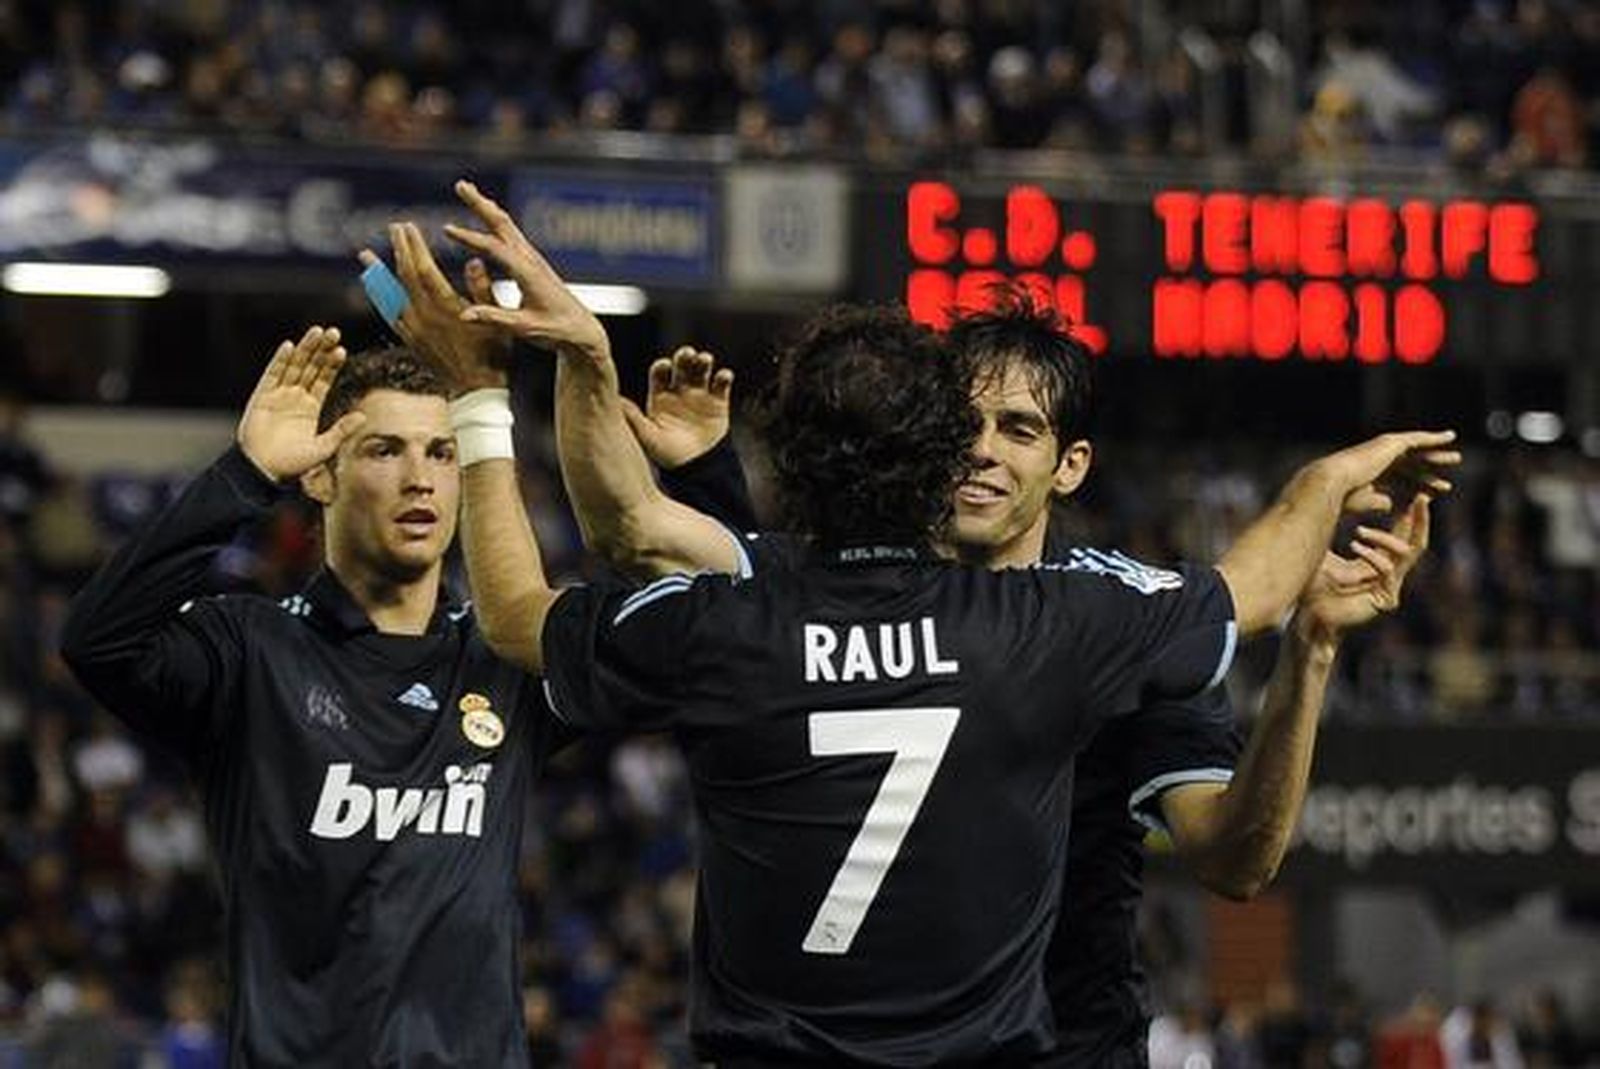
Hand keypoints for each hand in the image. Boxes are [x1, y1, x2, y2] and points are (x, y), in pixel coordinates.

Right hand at [237, 327, 365, 481]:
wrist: (264, 471)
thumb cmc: (293, 464)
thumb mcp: (324, 447)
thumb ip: (342, 430)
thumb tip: (363, 416)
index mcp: (312, 407)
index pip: (324, 379)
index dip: (332, 364)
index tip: (341, 350)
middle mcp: (296, 397)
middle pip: (311, 367)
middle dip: (321, 349)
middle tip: (333, 332)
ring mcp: (279, 395)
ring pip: (294, 366)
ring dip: (305, 348)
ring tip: (317, 332)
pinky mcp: (262, 397)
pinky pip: (272, 375)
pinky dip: (280, 360)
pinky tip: (290, 346)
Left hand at [362, 221, 510, 393]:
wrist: (476, 392)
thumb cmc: (493, 356)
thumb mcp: (498, 321)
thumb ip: (483, 289)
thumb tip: (472, 260)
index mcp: (446, 308)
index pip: (424, 269)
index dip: (414, 246)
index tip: (408, 226)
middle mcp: (425, 317)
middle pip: (405, 276)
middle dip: (398, 250)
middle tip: (393, 228)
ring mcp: (415, 330)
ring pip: (390, 295)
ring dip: (378, 273)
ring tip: (365, 256)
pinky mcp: (412, 342)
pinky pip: (390, 316)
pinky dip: (380, 299)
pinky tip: (374, 290)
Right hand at [442, 179, 609, 361]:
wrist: (582, 331)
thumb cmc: (556, 331)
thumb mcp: (523, 328)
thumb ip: (494, 318)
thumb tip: (463, 316)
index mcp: (528, 274)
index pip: (494, 249)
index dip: (469, 238)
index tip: (446, 229)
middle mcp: (531, 260)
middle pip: (503, 224)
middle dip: (480, 204)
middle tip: (460, 185)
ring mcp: (533, 259)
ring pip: (507, 225)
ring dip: (486, 207)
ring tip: (467, 190)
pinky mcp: (534, 263)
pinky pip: (512, 234)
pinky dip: (496, 220)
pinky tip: (489, 216)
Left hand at [622, 346, 733, 468]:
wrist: (697, 469)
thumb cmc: (668, 455)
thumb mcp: (647, 436)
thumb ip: (633, 418)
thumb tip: (614, 401)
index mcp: (660, 396)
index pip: (660, 372)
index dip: (662, 366)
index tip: (665, 366)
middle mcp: (679, 392)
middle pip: (681, 366)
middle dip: (684, 357)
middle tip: (687, 354)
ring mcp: (699, 395)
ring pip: (701, 370)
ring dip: (703, 360)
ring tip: (704, 359)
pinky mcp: (718, 402)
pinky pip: (721, 383)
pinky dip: (723, 376)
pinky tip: (723, 376)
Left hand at [1298, 493, 1430, 640]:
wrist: (1308, 620)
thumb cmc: (1313, 586)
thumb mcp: (1328, 550)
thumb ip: (1342, 529)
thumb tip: (1348, 497)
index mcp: (1381, 563)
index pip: (1404, 535)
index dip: (1409, 514)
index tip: (1411, 491)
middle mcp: (1391, 575)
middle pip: (1416, 542)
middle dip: (1418, 519)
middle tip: (1420, 497)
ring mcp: (1390, 588)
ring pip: (1405, 554)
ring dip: (1384, 537)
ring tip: (1358, 530)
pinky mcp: (1385, 600)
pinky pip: (1388, 570)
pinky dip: (1372, 555)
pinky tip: (1355, 545)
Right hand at [1315, 430, 1459, 513]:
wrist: (1333, 481)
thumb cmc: (1341, 496)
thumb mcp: (1363, 502)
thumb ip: (1377, 502)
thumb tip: (1391, 504)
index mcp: (1369, 473)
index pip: (1398, 480)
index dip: (1416, 487)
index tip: (1433, 495)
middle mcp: (1377, 457)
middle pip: (1410, 466)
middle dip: (1428, 472)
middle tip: (1446, 482)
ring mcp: (1383, 448)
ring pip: (1417, 451)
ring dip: (1437, 455)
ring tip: (1456, 459)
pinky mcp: (1391, 442)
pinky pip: (1418, 439)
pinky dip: (1434, 437)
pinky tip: (1450, 437)